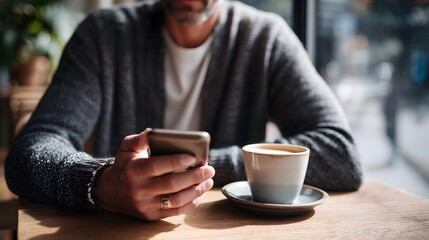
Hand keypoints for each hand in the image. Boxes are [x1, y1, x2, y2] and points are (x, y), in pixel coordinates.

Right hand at [92, 128, 215, 220]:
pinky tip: (200, 193)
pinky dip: (191, 203)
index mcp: (133, 171)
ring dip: (196, 190)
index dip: (176, 162)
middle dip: (194, 177)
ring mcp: (145, 205)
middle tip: (209, 169)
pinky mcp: (151, 216)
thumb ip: (140, 138)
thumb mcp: (127, 148)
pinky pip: (176, 211)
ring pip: (176, 200)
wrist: (110, 192)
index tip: (193, 157)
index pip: (157, 166)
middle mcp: (139, 190)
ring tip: (208, 180)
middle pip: (171, 185)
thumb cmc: (125, 165)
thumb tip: (154, 132)